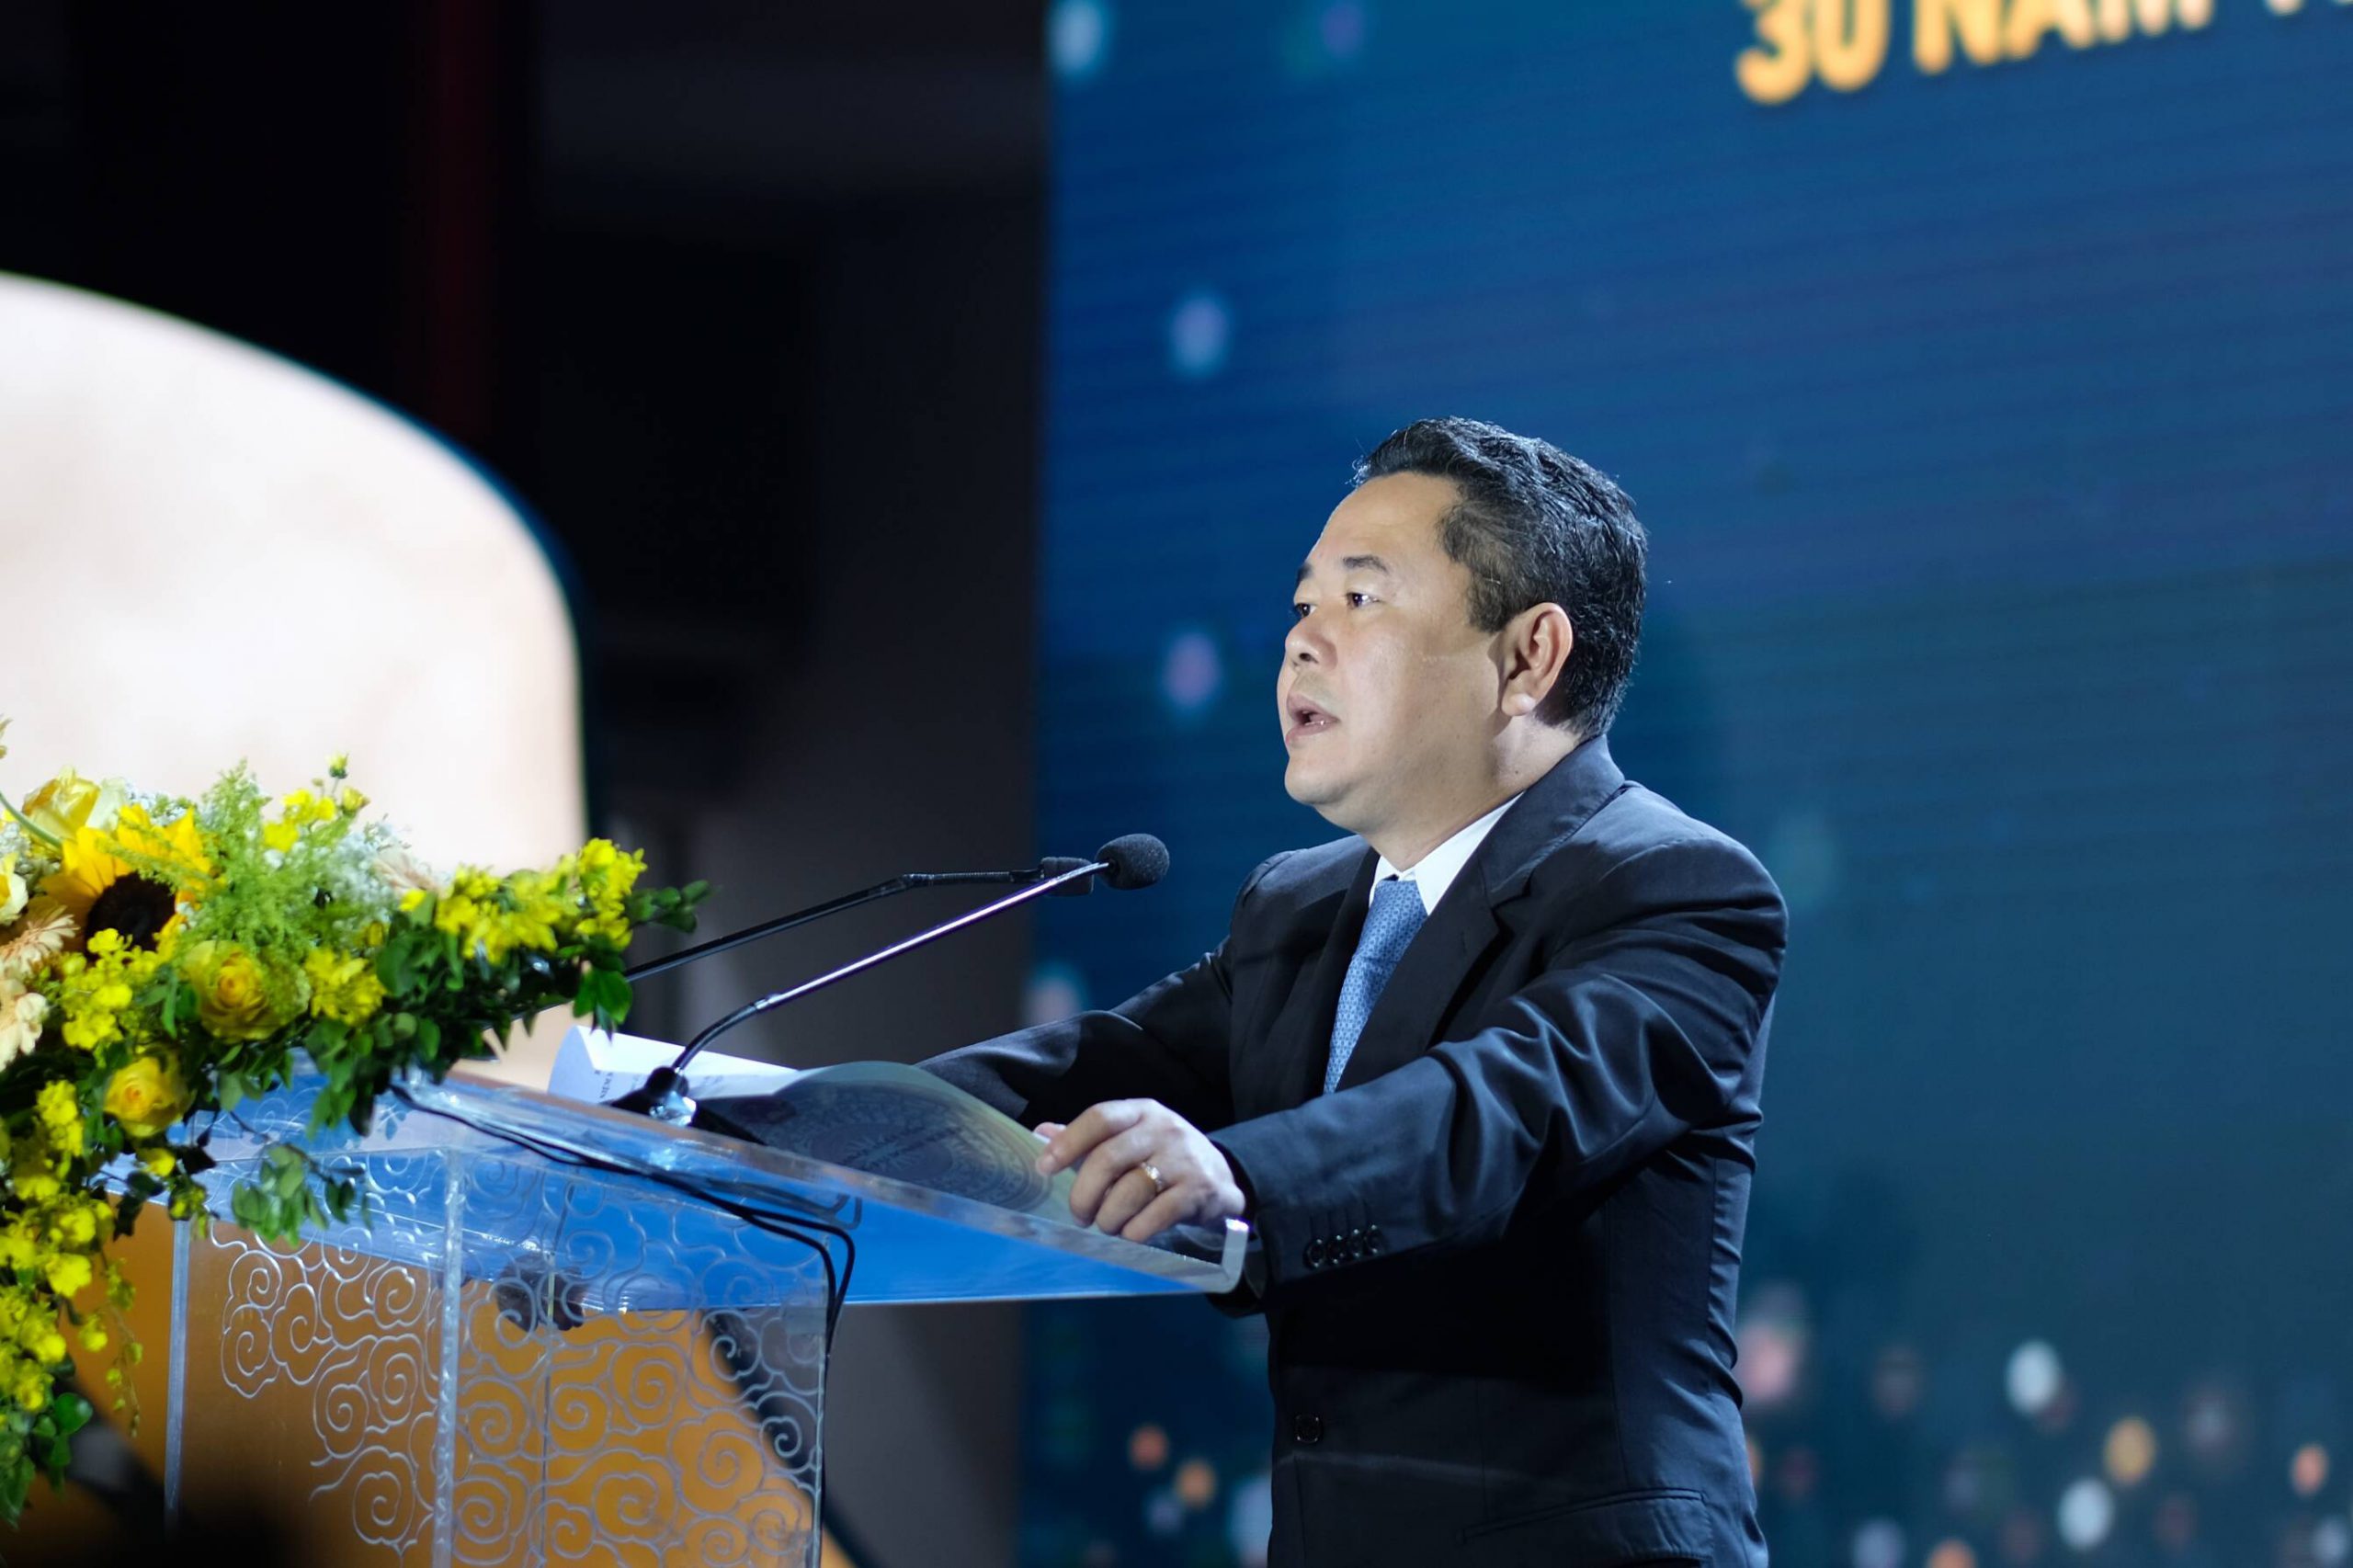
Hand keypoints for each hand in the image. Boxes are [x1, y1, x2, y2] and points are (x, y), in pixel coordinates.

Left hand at [1033, 1099, 1246, 1241]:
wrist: (1222, 1178)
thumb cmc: (1163, 1158)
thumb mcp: (1130, 1139)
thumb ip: (1087, 1139)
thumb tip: (1040, 1133)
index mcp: (1141, 1112)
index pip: (1100, 1118)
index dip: (1068, 1142)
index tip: (1044, 1168)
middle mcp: (1164, 1129)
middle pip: (1109, 1158)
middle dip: (1084, 1193)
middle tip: (1079, 1214)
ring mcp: (1183, 1159)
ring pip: (1130, 1191)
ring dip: (1109, 1217)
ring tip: (1107, 1225)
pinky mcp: (1198, 1190)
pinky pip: (1155, 1216)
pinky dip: (1134, 1231)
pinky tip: (1131, 1234)